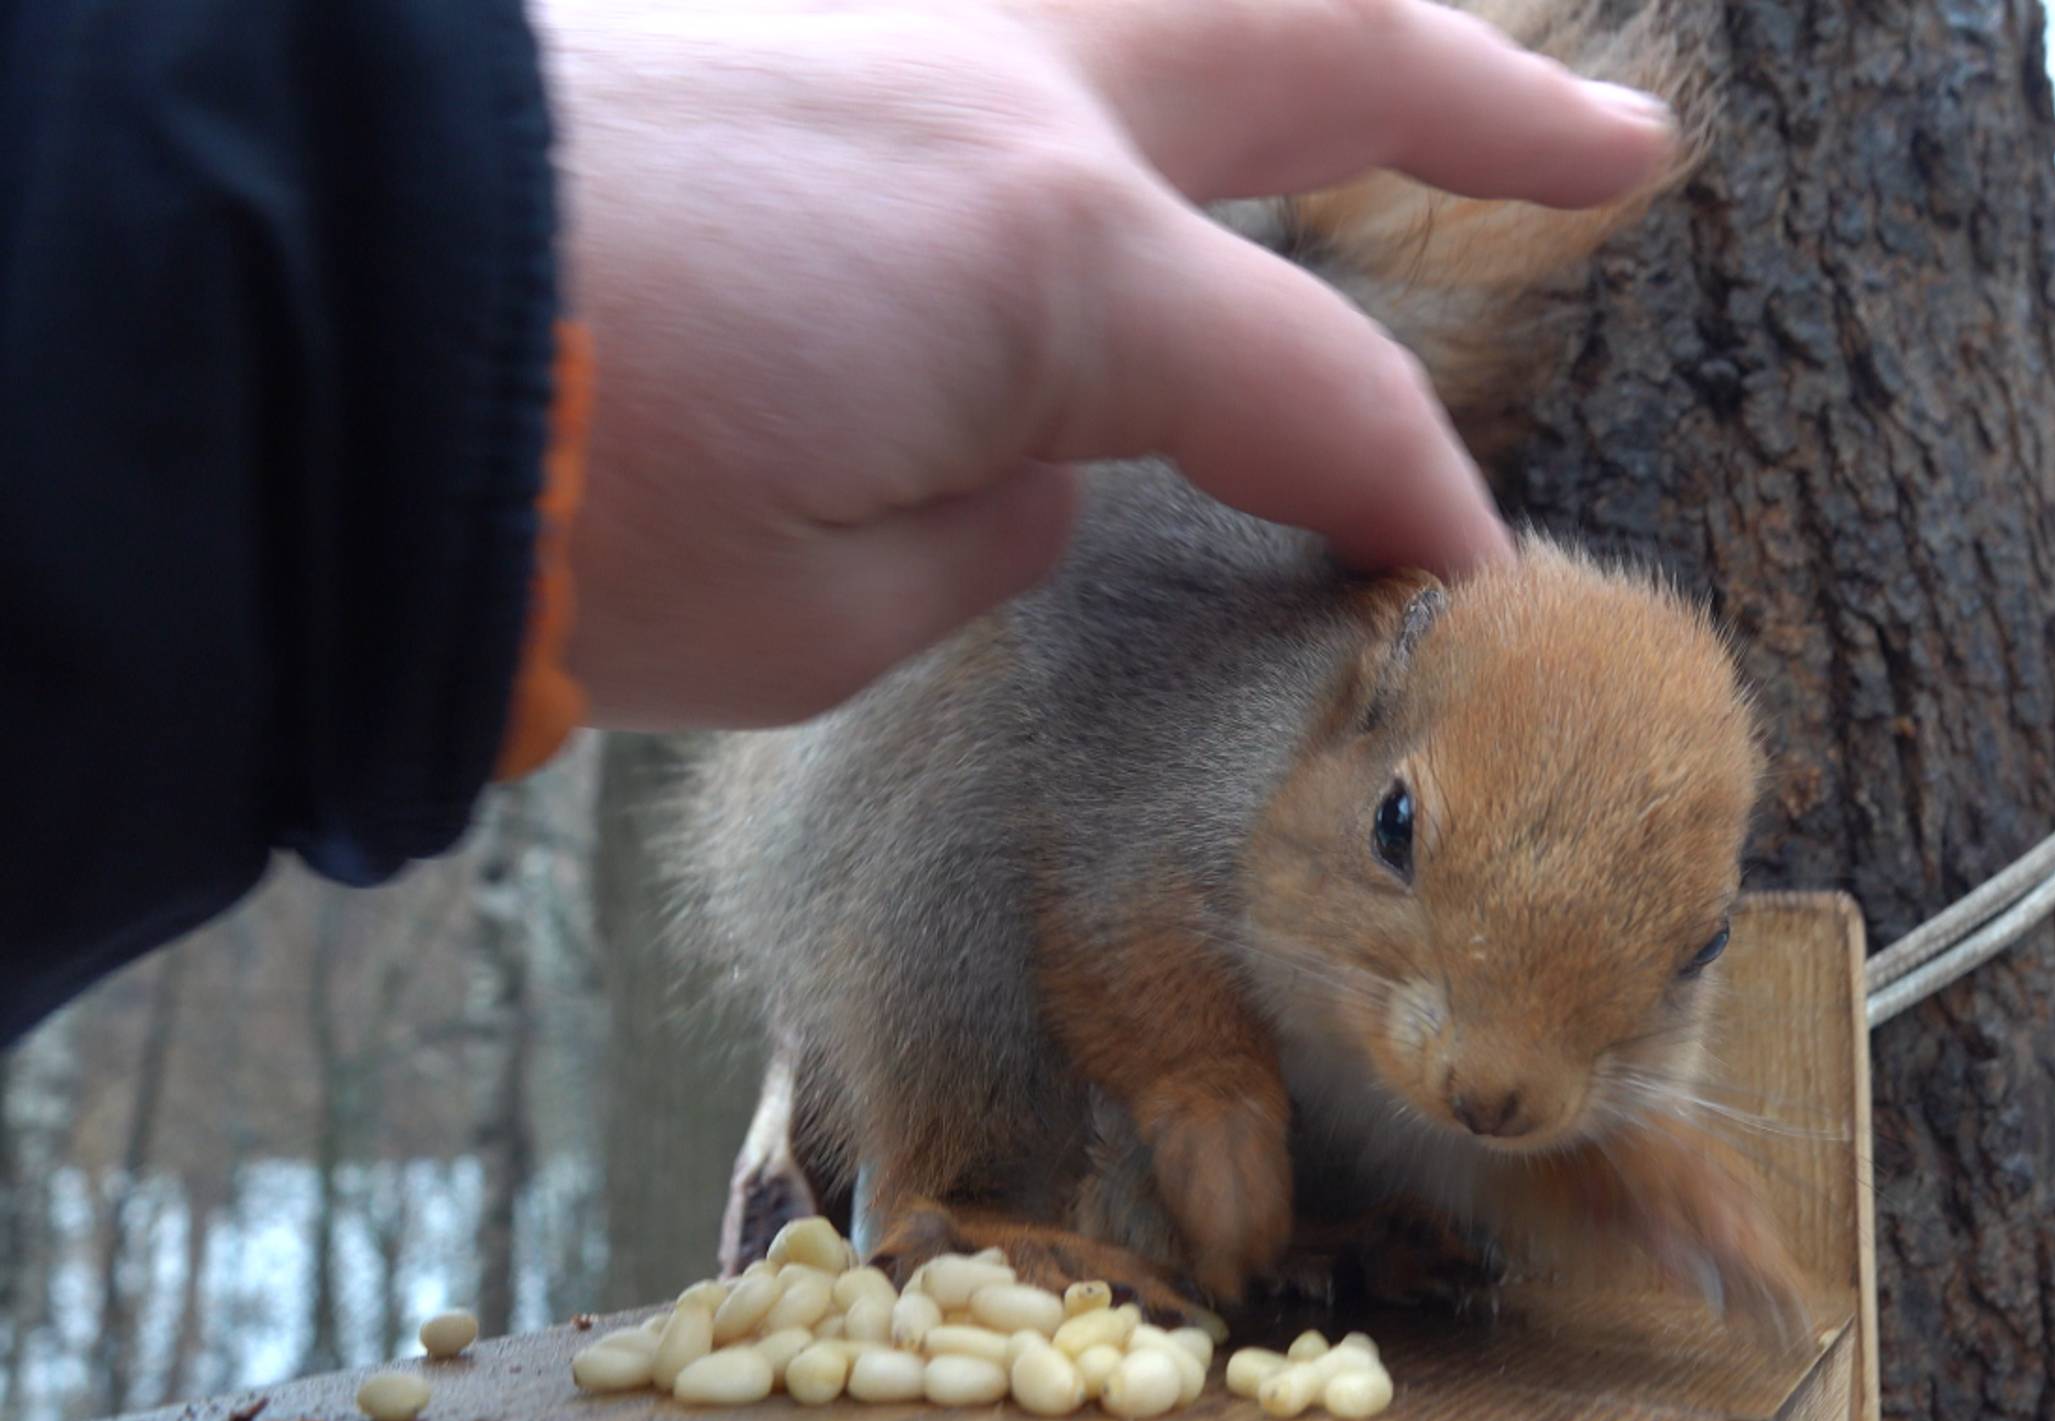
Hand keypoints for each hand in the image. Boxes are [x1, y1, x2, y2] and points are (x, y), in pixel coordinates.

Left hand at [531, 0, 1674, 728]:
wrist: (306, 323)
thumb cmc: (565, 497)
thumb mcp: (830, 602)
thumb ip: (999, 520)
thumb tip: (1035, 457)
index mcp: (1053, 252)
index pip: (1314, 381)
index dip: (1411, 493)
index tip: (1463, 587)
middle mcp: (1011, 87)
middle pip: (1322, 51)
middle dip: (1491, 107)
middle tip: (1622, 141)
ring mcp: (901, 20)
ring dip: (1320, 28)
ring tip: (1410, 73)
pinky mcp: (794, 21)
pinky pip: (1021, 12)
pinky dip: (1125, 49)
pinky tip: (1141, 104)